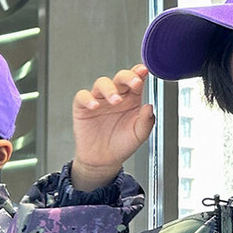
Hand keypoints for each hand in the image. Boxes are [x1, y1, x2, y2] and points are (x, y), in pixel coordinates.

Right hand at [72, 64, 154, 190]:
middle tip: (134, 82)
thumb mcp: (138, 135)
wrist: (104, 161)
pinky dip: (88, 99)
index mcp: (131, 100)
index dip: (139, 73)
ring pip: (102, 84)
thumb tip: (150, 107)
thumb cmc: (122, 145)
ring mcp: (99, 100)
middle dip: (127, 77)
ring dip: (109, 89)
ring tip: (116, 101)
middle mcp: (116, 97)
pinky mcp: (83, 107)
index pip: (135, 81)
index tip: (144, 72)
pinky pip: (83, 97)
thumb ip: (146, 122)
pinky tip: (95, 106)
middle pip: (120, 78)